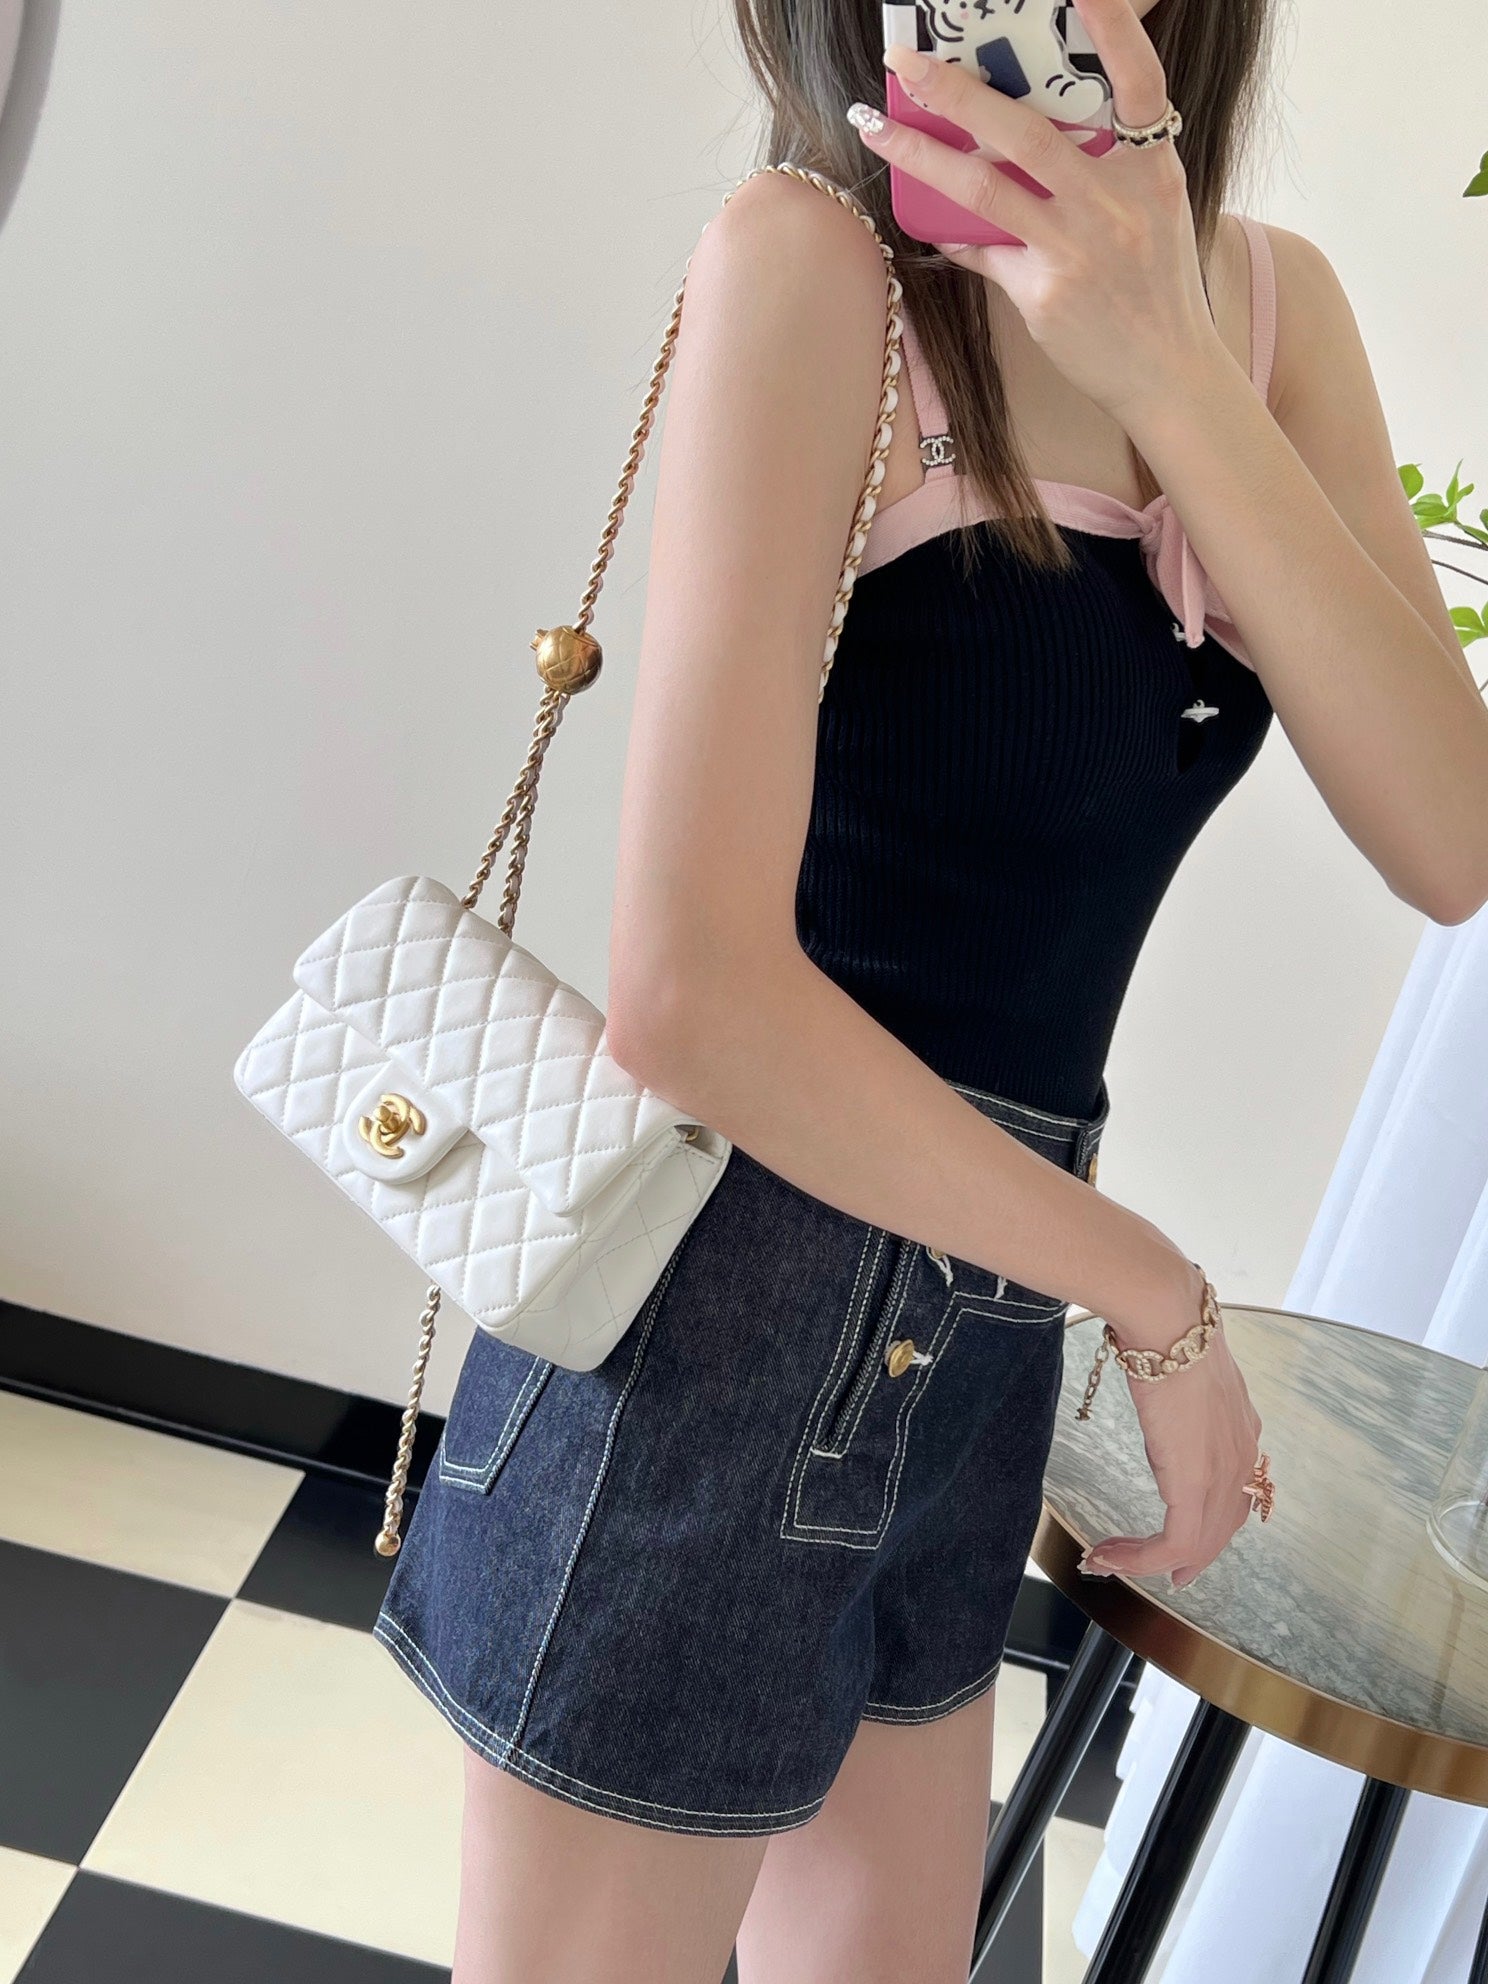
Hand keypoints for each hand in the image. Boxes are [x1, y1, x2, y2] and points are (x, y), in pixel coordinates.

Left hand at [847, 0, 1226, 426]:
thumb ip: (1108, 168)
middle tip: (907, 63)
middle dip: (957, 92)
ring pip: (983, 188)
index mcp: (1152, 169)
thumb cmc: (1156, 286)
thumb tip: (1030, 134)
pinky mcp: (1044, 293)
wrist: (1166, 371)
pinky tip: (927, 221)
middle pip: (1025, 133)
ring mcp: (1076, 249)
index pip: (1140, 83)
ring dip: (921, 154)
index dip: (1116, 29)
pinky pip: (983, 251)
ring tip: (877, 126)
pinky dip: (952, 234)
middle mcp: (1114, 203)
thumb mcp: (1154, 212)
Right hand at [1082, 1267, 1265, 1588]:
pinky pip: (1173, 1544)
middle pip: (1219, 1533)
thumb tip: (1159, 1384)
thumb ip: (1182, 1394)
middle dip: (1179, 1559)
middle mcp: (1242, 1460)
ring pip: (1195, 1545)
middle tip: (1139, 1568)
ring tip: (1108, 1559)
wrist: (1167, 1320)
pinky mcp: (1194, 1485)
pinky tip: (1109, 1555)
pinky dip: (1140, 1558)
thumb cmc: (1164, 1329)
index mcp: (1242, 1433)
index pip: (1232, 1500)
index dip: (1206, 1533)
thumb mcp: (1183, 1370)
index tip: (1176, 1552)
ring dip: (1147, 1560)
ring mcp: (1223, 1475)